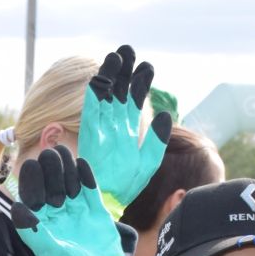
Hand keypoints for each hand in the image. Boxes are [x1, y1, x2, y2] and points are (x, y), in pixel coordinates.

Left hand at [11, 147, 132, 255]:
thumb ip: (31, 229)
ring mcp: (75, 208)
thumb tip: (16, 206)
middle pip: (50, 182)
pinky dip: (86, 175)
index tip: (31, 165)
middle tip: (50, 156)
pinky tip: (81, 164)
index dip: (31, 178)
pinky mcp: (94, 208)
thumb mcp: (47, 249)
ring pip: (68, 181)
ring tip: (64, 153)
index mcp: (39, 219)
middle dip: (49, 168)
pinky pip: (89, 187)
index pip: (32, 192)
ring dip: (66, 167)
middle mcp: (55, 211)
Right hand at [77, 45, 171, 213]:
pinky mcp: (90, 134)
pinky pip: (92, 109)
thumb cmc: (125, 187)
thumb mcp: (147, 163)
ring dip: (110, 75)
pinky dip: (96, 92)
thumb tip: (164, 114)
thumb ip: (156, 140)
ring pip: (105, 95)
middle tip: (128, 50)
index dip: (140, 83)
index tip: (147, 66)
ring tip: (118, 55)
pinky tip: (102, 77)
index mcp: (127, 131)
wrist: (107, 205)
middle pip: (118, 92)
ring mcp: (100, 129)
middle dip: (123, 71)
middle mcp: (112, 126)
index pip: (133, 101)